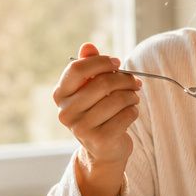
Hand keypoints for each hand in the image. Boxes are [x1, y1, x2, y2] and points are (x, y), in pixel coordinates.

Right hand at [54, 42, 140, 168]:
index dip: (100, 62)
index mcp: (60, 95)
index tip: (117, 62)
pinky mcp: (100, 140)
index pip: (77, 69)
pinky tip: (131, 112)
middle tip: (135, 82)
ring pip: (117, 99)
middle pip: (101, 83)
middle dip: (124, 79)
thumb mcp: (91, 89)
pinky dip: (134, 111)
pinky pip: (126, 115)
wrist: (103, 149)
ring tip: (134, 97)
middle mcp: (66, 112)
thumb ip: (89, 66)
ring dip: (132, 96)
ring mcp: (81, 128)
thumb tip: (88, 46)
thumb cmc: (98, 112)